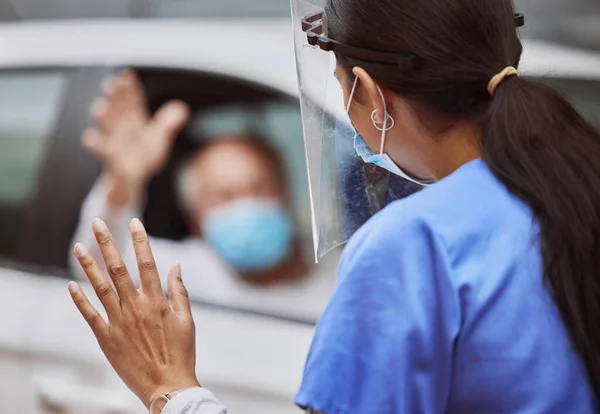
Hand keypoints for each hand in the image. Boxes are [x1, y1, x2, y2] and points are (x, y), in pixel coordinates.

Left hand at [68, 218, 199, 406]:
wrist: (167, 385)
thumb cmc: (181, 352)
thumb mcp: (187, 320)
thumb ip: (180, 291)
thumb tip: (175, 266)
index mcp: (157, 301)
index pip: (147, 263)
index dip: (140, 241)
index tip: (135, 222)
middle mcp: (136, 307)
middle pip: (118, 268)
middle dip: (107, 243)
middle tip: (97, 223)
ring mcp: (119, 322)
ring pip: (100, 287)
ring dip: (88, 265)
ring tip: (78, 246)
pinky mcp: (107, 338)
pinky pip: (89, 314)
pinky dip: (79, 299)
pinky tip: (70, 284)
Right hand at [82, 70, 189, 206]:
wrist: (128, 180)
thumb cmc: (141, 155)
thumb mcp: (157, 138)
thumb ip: (167, 124)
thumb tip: (181, 108)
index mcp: (132, 122)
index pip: (131, 102)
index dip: (129, 88)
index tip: (127, 74)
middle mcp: (120, 130)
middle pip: (117, 110)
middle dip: (113, 97)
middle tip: (110, 84)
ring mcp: (113, 146)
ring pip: (106, 128)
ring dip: (103, 119)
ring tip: (99, 108)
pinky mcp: (112, 163)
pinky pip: (104, 155)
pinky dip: (97, 147)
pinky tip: (90, 139)